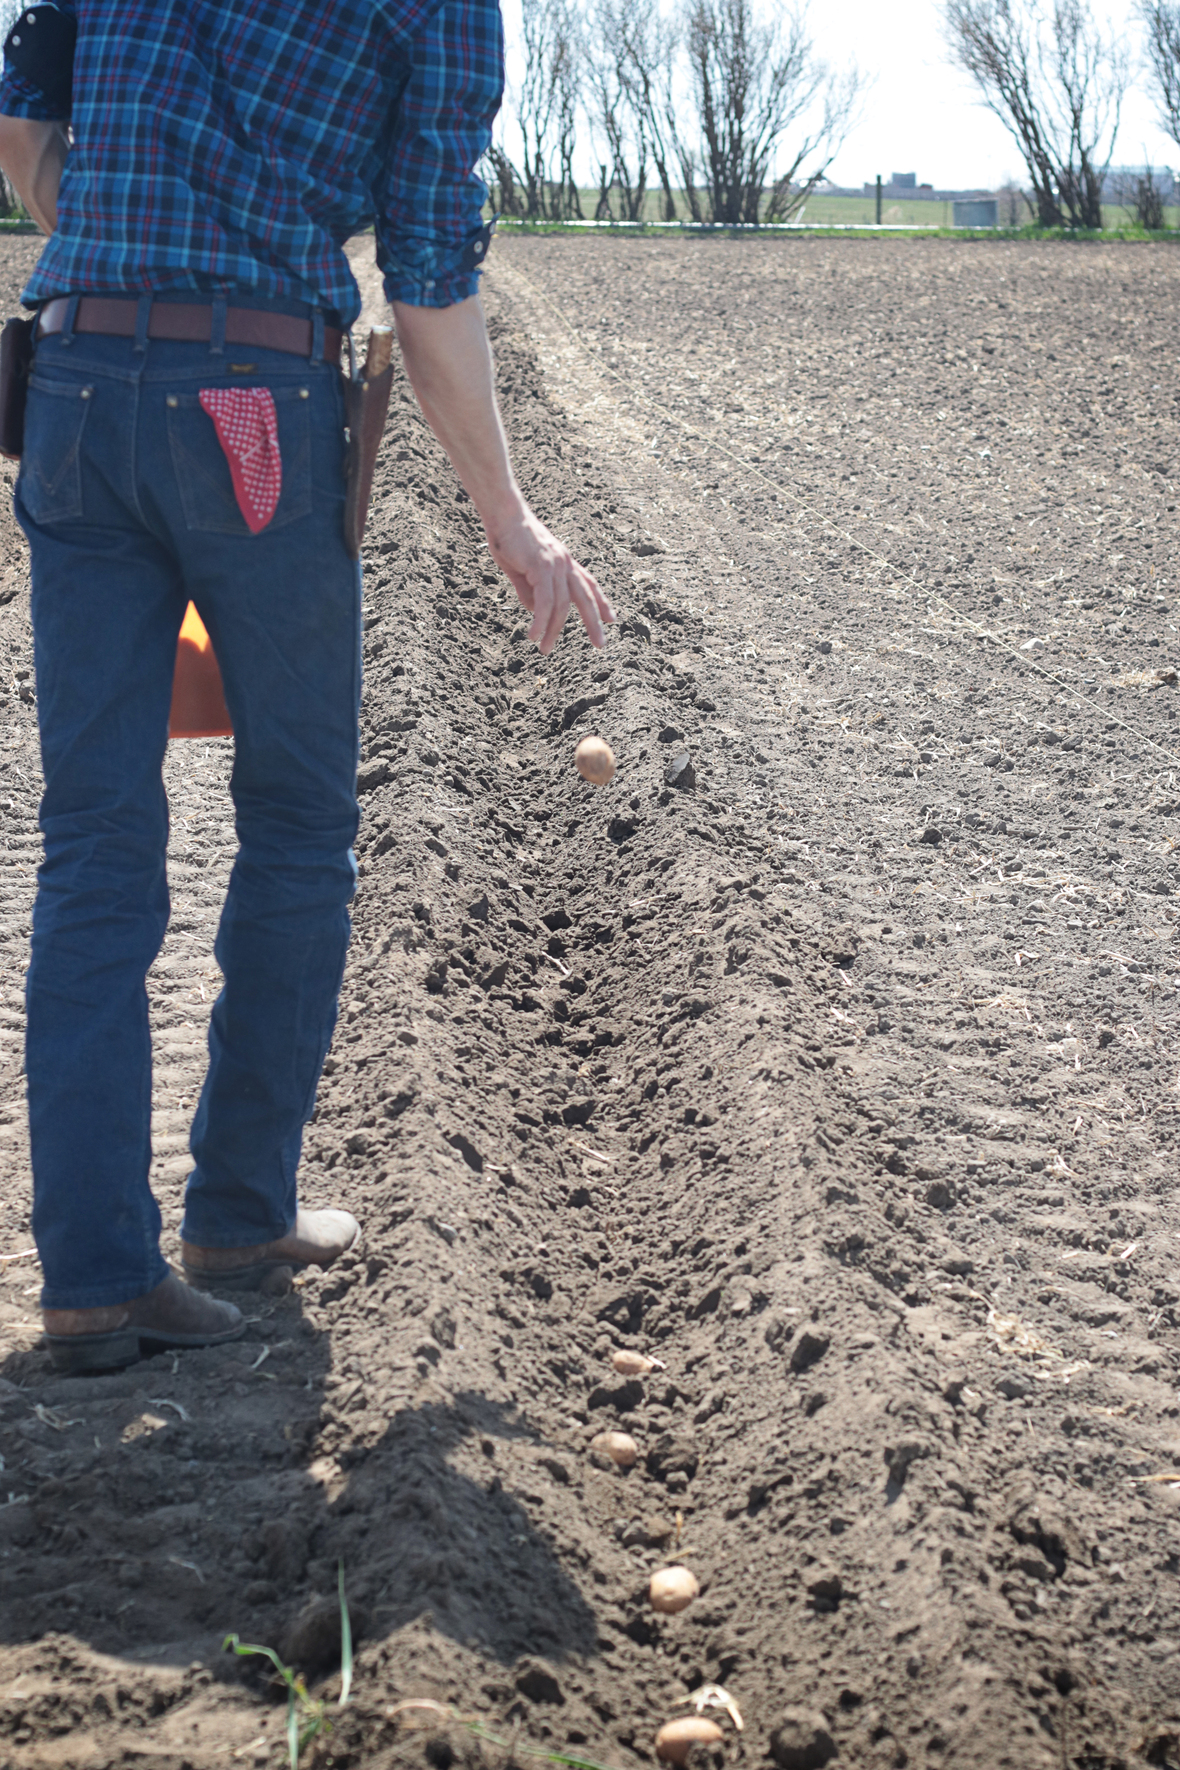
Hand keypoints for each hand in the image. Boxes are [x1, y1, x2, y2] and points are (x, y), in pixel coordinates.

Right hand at [487, 504, 614, 653]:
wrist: (501, 513)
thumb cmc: (507, 537)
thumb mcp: (519, 569)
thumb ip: (528, 590)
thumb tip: (535, 611)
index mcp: (563, 561)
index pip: (588, 584)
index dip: (600, 602)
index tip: (611, 619)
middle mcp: (565, 563)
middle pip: (585, 597)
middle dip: (594, 622)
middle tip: (600, 644)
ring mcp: (555, 564)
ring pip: (562, 605)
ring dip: (553, 630)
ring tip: (545, 649)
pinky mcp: (542, 567)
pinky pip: (545, 601)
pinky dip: (540, 620)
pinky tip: (535, 635)